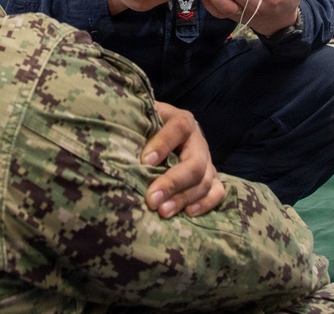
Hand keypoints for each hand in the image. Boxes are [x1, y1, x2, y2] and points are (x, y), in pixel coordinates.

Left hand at [142, 102, 224, 217]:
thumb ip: (134, 127)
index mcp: (181, 120)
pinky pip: (218, 192)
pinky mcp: (211, 177)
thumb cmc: (144, 128)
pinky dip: (206, 203)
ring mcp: (207, 160)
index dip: (164, 144)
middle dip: (173, 183)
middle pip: (195, 162)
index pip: (179, 128)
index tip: (145, 161)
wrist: (160, 132)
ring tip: (163, 212)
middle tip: (152, 200)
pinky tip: (188, 213)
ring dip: (184, 198)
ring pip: (205, 180)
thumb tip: (116, 144)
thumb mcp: (141, 121)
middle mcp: (198, 140)